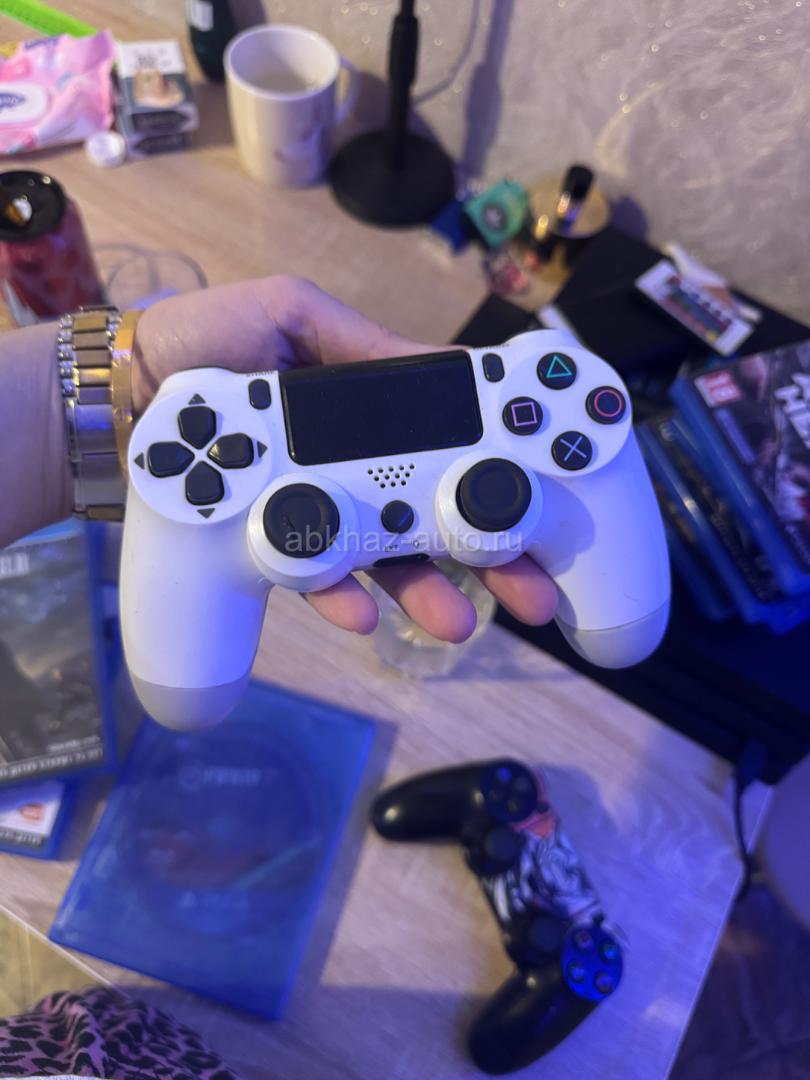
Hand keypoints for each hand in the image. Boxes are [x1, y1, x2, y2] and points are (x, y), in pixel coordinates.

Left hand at [133, 276, 557, 640]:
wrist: (114, 395)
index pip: (447, 447)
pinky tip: (361, 613)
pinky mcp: (268, 543)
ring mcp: (312, 506)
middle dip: (486, 556)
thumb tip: (450, 367)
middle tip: (532, 591)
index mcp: (367, 413)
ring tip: (457, 620)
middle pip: (431, 516)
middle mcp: (349, 465)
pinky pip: (311, 574)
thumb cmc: (201, 339)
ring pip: (381, 558)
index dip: (498, 475)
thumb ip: (362, 343)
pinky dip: (337, 594)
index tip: (546, 504)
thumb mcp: (288, 314)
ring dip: (424, 590)